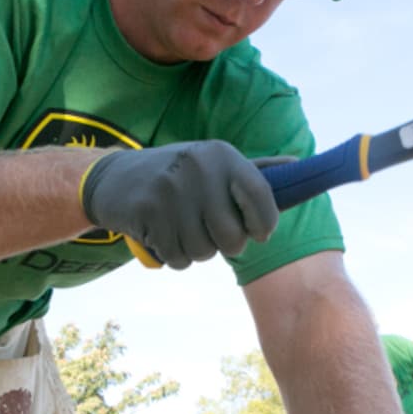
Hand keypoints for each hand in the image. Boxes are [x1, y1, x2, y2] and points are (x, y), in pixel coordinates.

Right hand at [81, 141, 280, 269]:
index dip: (265, 224)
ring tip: (182, 229)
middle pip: (234, 237)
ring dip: (197, 251)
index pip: (261, 196)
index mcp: (222, 155)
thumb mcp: (214, 163)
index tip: (259, 232)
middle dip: (226, 244)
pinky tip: (164, 235)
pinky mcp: (148, 212)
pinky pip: (178, 258)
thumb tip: (299, 165)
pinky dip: (175, 256)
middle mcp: (200, 168)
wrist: (114, 178)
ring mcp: (172, 190)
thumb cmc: (178, 174)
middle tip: (211, 232)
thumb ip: (255, 170)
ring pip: (205, 252)